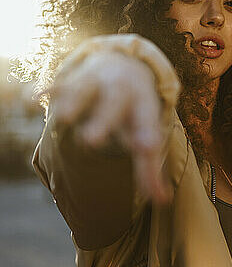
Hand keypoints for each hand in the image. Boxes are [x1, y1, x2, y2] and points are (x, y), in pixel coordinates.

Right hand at [41, 51, 171, 205]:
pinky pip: (59, 86)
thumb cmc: (135, 111)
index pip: (146, 121)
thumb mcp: (146, 132)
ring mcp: (95, 84)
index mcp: (143, 105)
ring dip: (73, 104)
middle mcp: (119, 91)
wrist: (124, 65)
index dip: (146, 135)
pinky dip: (48, 92)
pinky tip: (34, 99)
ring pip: (83, 91)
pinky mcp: (73, 82)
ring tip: (64, 118)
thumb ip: (151, 168)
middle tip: (92, 140)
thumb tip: (162, 201)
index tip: (146, 147)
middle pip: (113, 104)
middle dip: (103, 121)